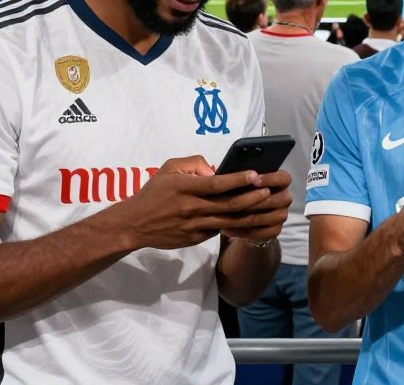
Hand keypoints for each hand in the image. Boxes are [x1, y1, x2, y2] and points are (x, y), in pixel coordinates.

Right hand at [115, 155, 284, 250]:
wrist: (134, 225)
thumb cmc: (154, 192)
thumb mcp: (170, 168)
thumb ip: (194, 163)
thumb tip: (215, 169)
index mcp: (186, 188)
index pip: (217, 184)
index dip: (238, 179)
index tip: (256, 174)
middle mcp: (192, 209)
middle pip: (229, 204)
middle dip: (252, 197)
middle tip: (269, 190)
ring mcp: (195, 227)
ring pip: (229, 220)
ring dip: (250, 213)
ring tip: (267, 204)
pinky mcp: (196, 239)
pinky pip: (220, 230)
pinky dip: (236, 225)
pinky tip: (251, 218)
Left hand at [221, 169, 292, 245]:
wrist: (246, 217)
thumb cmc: (243, 193)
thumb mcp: (242, 182)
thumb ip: (239, 176)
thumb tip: (219, 172)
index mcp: (280, 182)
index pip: (284, 178)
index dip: (271, 178)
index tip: (255, 178)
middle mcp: (284, 198)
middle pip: (280, 199)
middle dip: (258, 199)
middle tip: (238, 200)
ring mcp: (281, 215)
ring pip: (270, 217)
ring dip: (249, 217)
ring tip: (229, 217)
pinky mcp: (275, 231)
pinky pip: (263, 233)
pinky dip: (245, 232)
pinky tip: (229, 229)